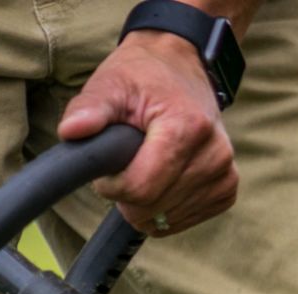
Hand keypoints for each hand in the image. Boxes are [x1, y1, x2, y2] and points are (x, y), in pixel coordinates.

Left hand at [58, 33, 237, 236]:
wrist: (183, 68)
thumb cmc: (145, 77)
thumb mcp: (112, 83)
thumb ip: (90, 108)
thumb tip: (71, 132)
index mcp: (187, 128)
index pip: (142, 189)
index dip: (113, 186)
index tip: (106, 170)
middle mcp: (214, 155)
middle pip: (153, 208)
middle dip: (128, 195)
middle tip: (125, 165)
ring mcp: (224, 176)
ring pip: (165, 220)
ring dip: (145, 203)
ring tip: (145, 167)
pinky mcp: (227, 191)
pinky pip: (181, 222)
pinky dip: (163, 209)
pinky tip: (162, 180)